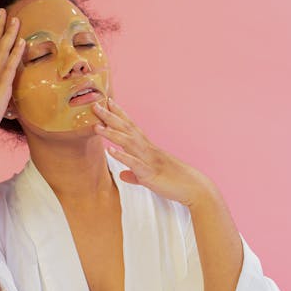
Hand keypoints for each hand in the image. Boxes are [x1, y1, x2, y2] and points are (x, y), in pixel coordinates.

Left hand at [92, 99, 213, 207]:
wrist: (194, 188)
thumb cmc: (175, 182)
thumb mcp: (150, 178)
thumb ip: (135, 175)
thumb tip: (123, 175)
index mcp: (148, 149)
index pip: (132, 127)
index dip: (119, 114)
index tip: (108, 102)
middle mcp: (148, 150)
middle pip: (127, 129)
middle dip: (111, 117)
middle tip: (96, 105)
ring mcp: (150, 160)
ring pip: (129, 142)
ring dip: (112, 133)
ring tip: (97, 127)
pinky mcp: (151, 174)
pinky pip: (135, 163)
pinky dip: (122, 157)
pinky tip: (110, 151)